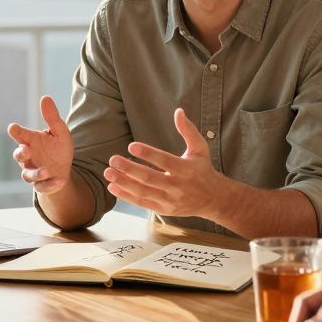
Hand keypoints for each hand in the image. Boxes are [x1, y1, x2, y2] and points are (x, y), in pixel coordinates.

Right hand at [7, 96, 73, 193]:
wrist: (64, 170)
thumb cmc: (58, 148)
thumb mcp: (59, 132)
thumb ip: (52, 117)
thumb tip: (45, 97)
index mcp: (31, 141)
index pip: (20, 135)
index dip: (15, 131)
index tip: (12, 127)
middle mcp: (28, 157)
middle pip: (18, 156)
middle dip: (20, 153)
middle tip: (26, 150)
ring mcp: (33, 171)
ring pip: (27, 175)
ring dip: (36, 173)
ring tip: (47, 171)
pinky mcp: (41, 185)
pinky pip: (42, 187)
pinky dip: (49, 185)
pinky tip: (59, 181)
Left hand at [103, 108, 229, 217]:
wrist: (213, 199)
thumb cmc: (203, 169)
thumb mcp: (200, 148)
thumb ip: (188, 130)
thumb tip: (178, 111)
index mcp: (186, 169)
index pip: (164, 161)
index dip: (148, 154)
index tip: (131, 146)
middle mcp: (178, 186)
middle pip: (150, 178)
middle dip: (129, 169)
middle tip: (113, 159)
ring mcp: (170, 200)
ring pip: (143, 191)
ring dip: (124, 182)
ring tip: (108, 172)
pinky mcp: (164, 209)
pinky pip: (142, 203)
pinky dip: (126, 196)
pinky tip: (113, 186)